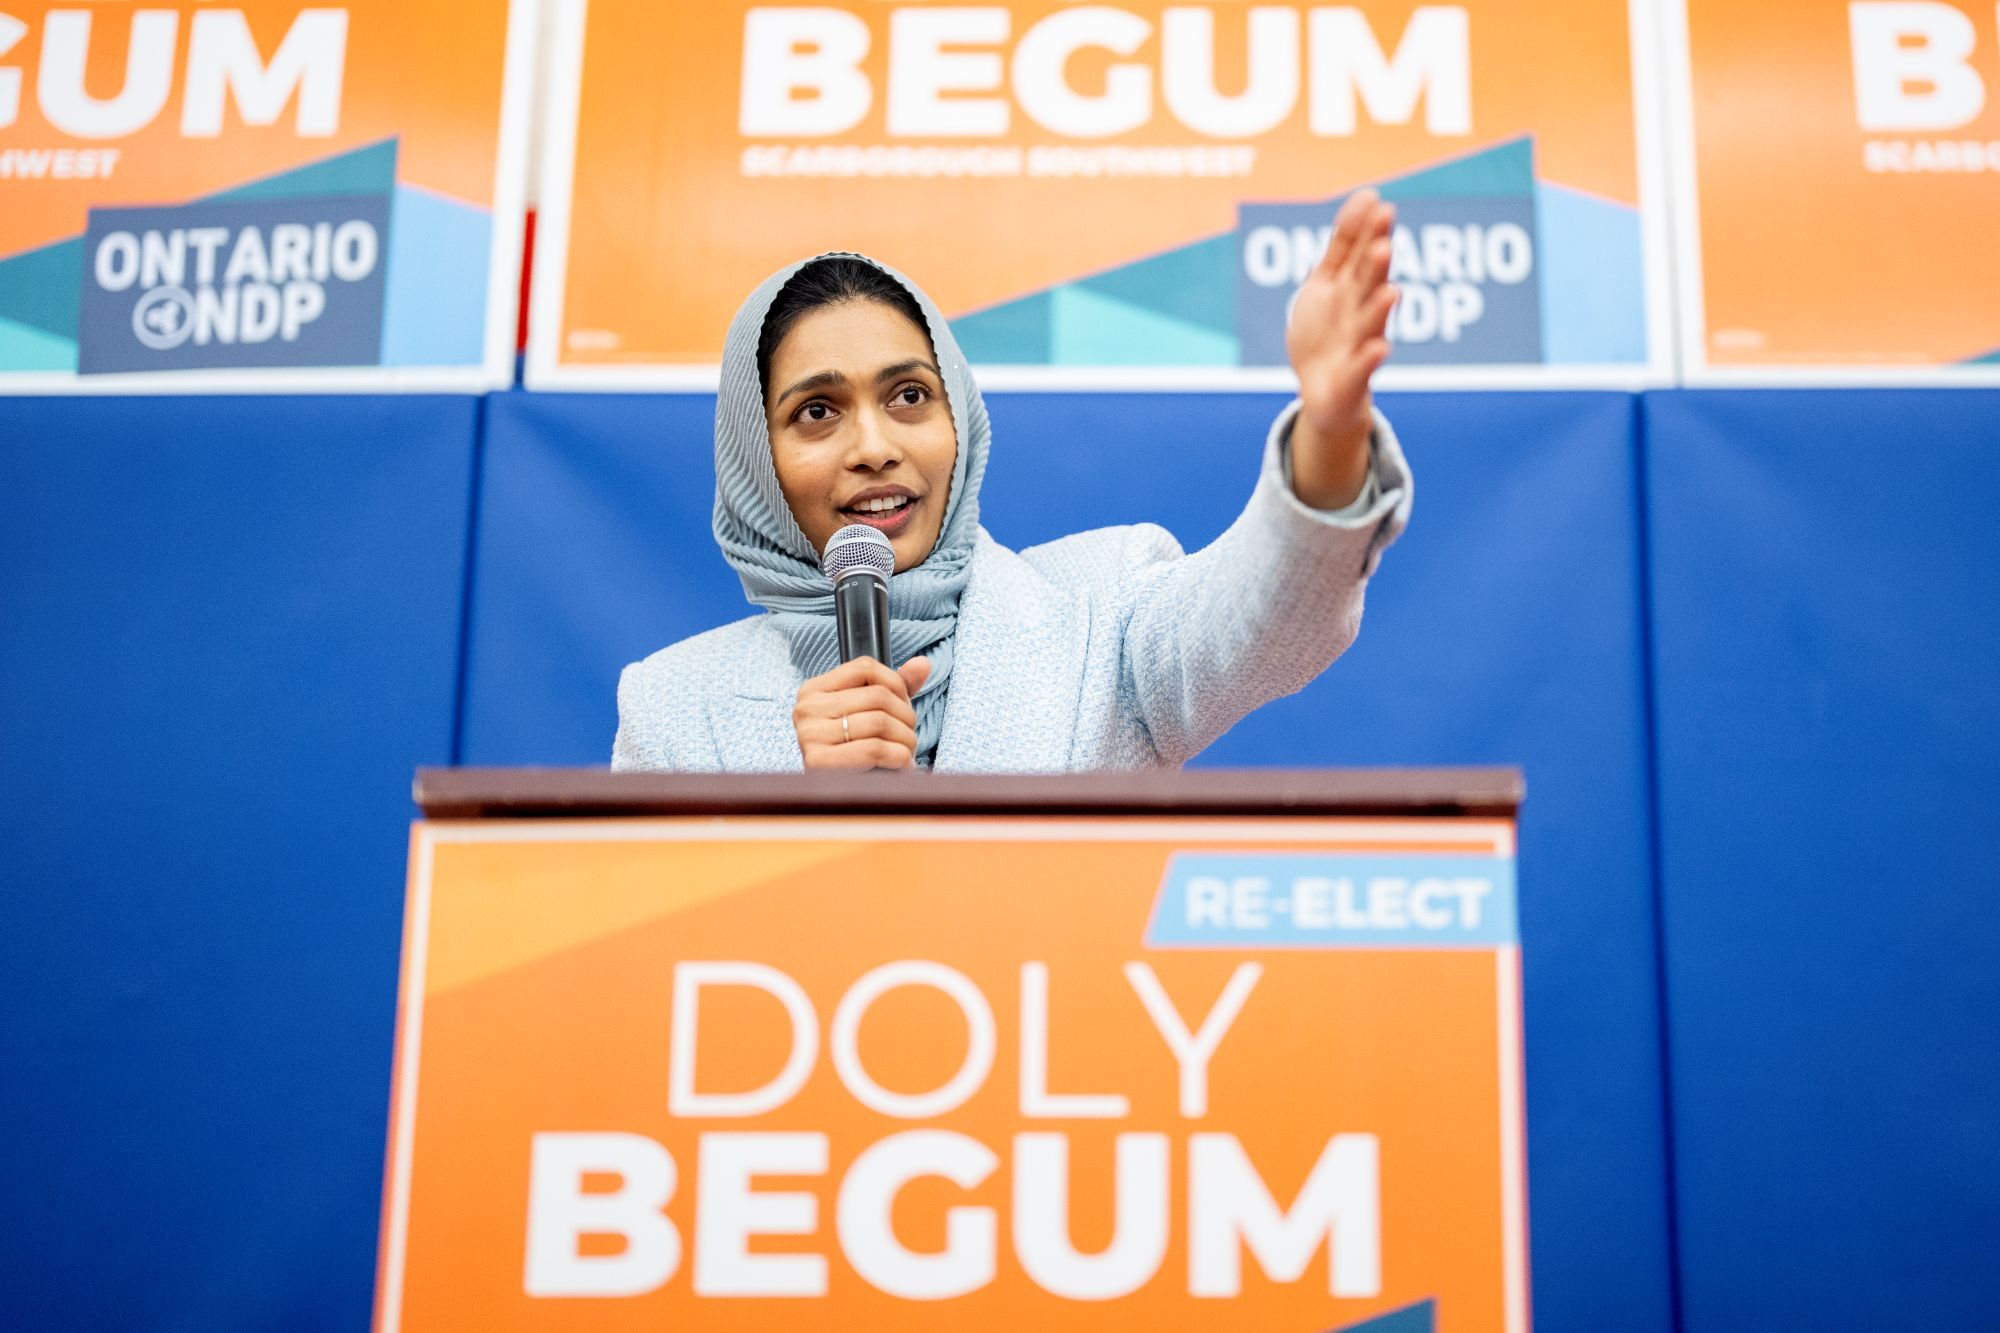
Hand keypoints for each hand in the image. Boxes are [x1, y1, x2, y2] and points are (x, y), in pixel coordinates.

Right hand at [794, 655, 931, 769]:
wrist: (836, 800)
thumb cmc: (855, 752)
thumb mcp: (871, 714)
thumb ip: (895, 687)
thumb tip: (923, 664)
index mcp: (813, 691)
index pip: (865, 667)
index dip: (896, 684)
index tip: (904, 705)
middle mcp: (806, 709)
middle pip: (877, 696)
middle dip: (906, 716)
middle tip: (910, 736)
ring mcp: (808, 735)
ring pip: (880, 722)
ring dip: (906, 739)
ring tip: (907, 752)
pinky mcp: (818, 762)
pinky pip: (874, 749)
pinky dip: (899, 758)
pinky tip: (902, 765)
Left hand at [1284, 187, 1397, 508]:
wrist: (1321, 390)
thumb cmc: (1327, 330)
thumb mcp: (1330, 281)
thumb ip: (1346, 242)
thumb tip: (1368, 194)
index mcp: (1354, 288)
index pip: (1364, 257)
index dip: (1372, 236)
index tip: (1383, 209)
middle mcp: (1360, 313)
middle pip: (1369, 288)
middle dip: (1377, 268)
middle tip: (1384, 245)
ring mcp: (1358, 345)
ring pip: (1370, 324)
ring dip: (1380, 309)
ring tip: (1391, 293)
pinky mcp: (1352, 378)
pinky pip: (1361, 369)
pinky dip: (1370, 359)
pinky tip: (1379, 348)